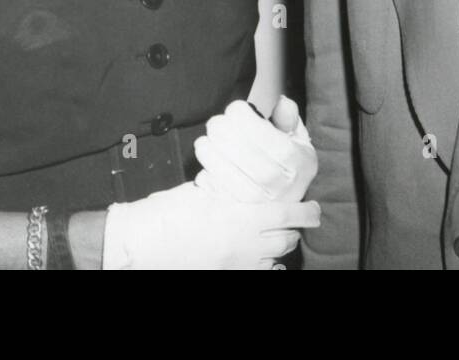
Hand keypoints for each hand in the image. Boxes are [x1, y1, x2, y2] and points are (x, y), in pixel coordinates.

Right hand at [102, 181, 318, 269]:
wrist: (143, 242)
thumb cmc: (169, 211)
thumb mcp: (204, 191)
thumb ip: (230, 190)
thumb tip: (248, 183)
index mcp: (241, 218)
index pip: (288, 216)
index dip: (307, 213)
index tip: (315, 209)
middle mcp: (245, 245)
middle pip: (286, 241)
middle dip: (293, 230)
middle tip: (292, 219)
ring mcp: (236, 265)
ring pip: (274, 260)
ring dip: (279, 247)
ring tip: (275, 236)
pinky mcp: (226, 276)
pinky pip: (258, 274)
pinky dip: (265, 266)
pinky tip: (261, 260)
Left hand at [192, 96, 317, 203]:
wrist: (282, 211)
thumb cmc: (286, 168)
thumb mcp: (297, 142)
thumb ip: (289, 120)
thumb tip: (283, 103)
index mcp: (297, 161)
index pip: (260, 130)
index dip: (240, 114)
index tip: (236, 110)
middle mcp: (280, 184)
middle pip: (237, 146)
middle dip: (220, 128)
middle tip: (217, 124)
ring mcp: (257, 202)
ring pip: (219, 165)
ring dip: (207, 148)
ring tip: (208, 142)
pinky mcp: (236, 213)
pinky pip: (211, 186)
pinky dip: (205, 171)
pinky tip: (209, 164)